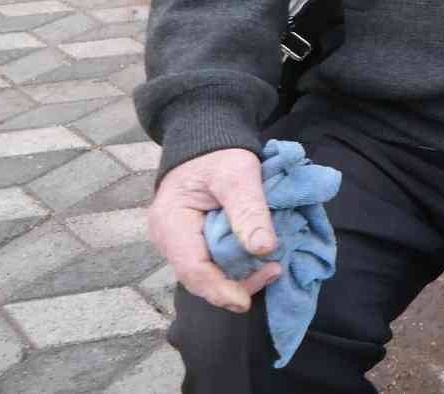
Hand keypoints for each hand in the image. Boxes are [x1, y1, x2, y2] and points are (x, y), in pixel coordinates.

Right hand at [149, 148, 280, 313]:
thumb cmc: (219, 155)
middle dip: (236, 284)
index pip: (192, 270)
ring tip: (272, 265)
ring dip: (240, 275)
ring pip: (209, 273)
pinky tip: (259, 258)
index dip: (219, 290)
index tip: (245, 302)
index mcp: (171, 223)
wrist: (207, 141)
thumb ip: (249, 210)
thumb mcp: (238, 174)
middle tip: (274, 271)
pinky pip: (215, 262)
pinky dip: (237, 264)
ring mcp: (181, 242)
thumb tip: (264, 249)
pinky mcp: (196, 241)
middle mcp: (170, 239)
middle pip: (200, 277)